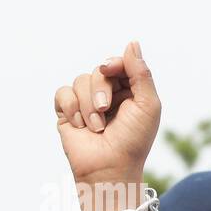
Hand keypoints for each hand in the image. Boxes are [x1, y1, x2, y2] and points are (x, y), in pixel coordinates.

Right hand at [54, 41, 160, 186]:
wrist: (109, 168)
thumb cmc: (133, 140)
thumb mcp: (147, 105)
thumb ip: (141, 73)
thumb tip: (132, 42)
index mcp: (130, 91)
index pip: (118, 64)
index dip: (114, 63)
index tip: (111, 69)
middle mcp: (108, 94)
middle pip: (98, 70)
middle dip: (101, 89)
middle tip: (106, 109)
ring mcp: (86, 102)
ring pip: (79, 80)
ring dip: (88, 105)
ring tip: (97, 127)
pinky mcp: (67, 111)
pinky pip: (62, 92)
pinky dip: (71, 108)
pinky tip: (80, 126)